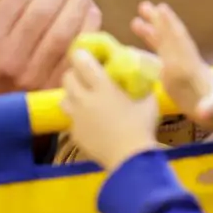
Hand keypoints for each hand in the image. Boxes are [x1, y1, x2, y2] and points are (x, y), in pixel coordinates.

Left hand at [60, 49, 159, 170]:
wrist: (129, 158)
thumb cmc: (142, 126)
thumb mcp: (148, 100)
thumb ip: (142, 85)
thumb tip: (142, 75)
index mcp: (103, 87)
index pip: (82, 62)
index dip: (81, 55)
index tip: (85, 54)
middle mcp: (85, 99)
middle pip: (67, 78)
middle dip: (74, 74)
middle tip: (86, 77)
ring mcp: (77, 118)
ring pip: (63, 98)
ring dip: (72, 95)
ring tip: (84, 99)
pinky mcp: (75, 134)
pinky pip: (71, 120)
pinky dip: (77, 117)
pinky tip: (90, 122)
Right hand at [131, 2, 212, 147]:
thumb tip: (203, 111)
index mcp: (194, 69)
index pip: (179, 45)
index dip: (170, 28)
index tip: (161, 9)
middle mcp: (187, 65)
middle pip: (170, 40)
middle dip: (158, 23)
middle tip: (143, 4)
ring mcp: (182, 69)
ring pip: (165, 47)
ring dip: (152, 33)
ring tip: (135, 21)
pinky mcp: (178, 77)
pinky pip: (163, 58)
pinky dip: (154, 48)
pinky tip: (144, 40)